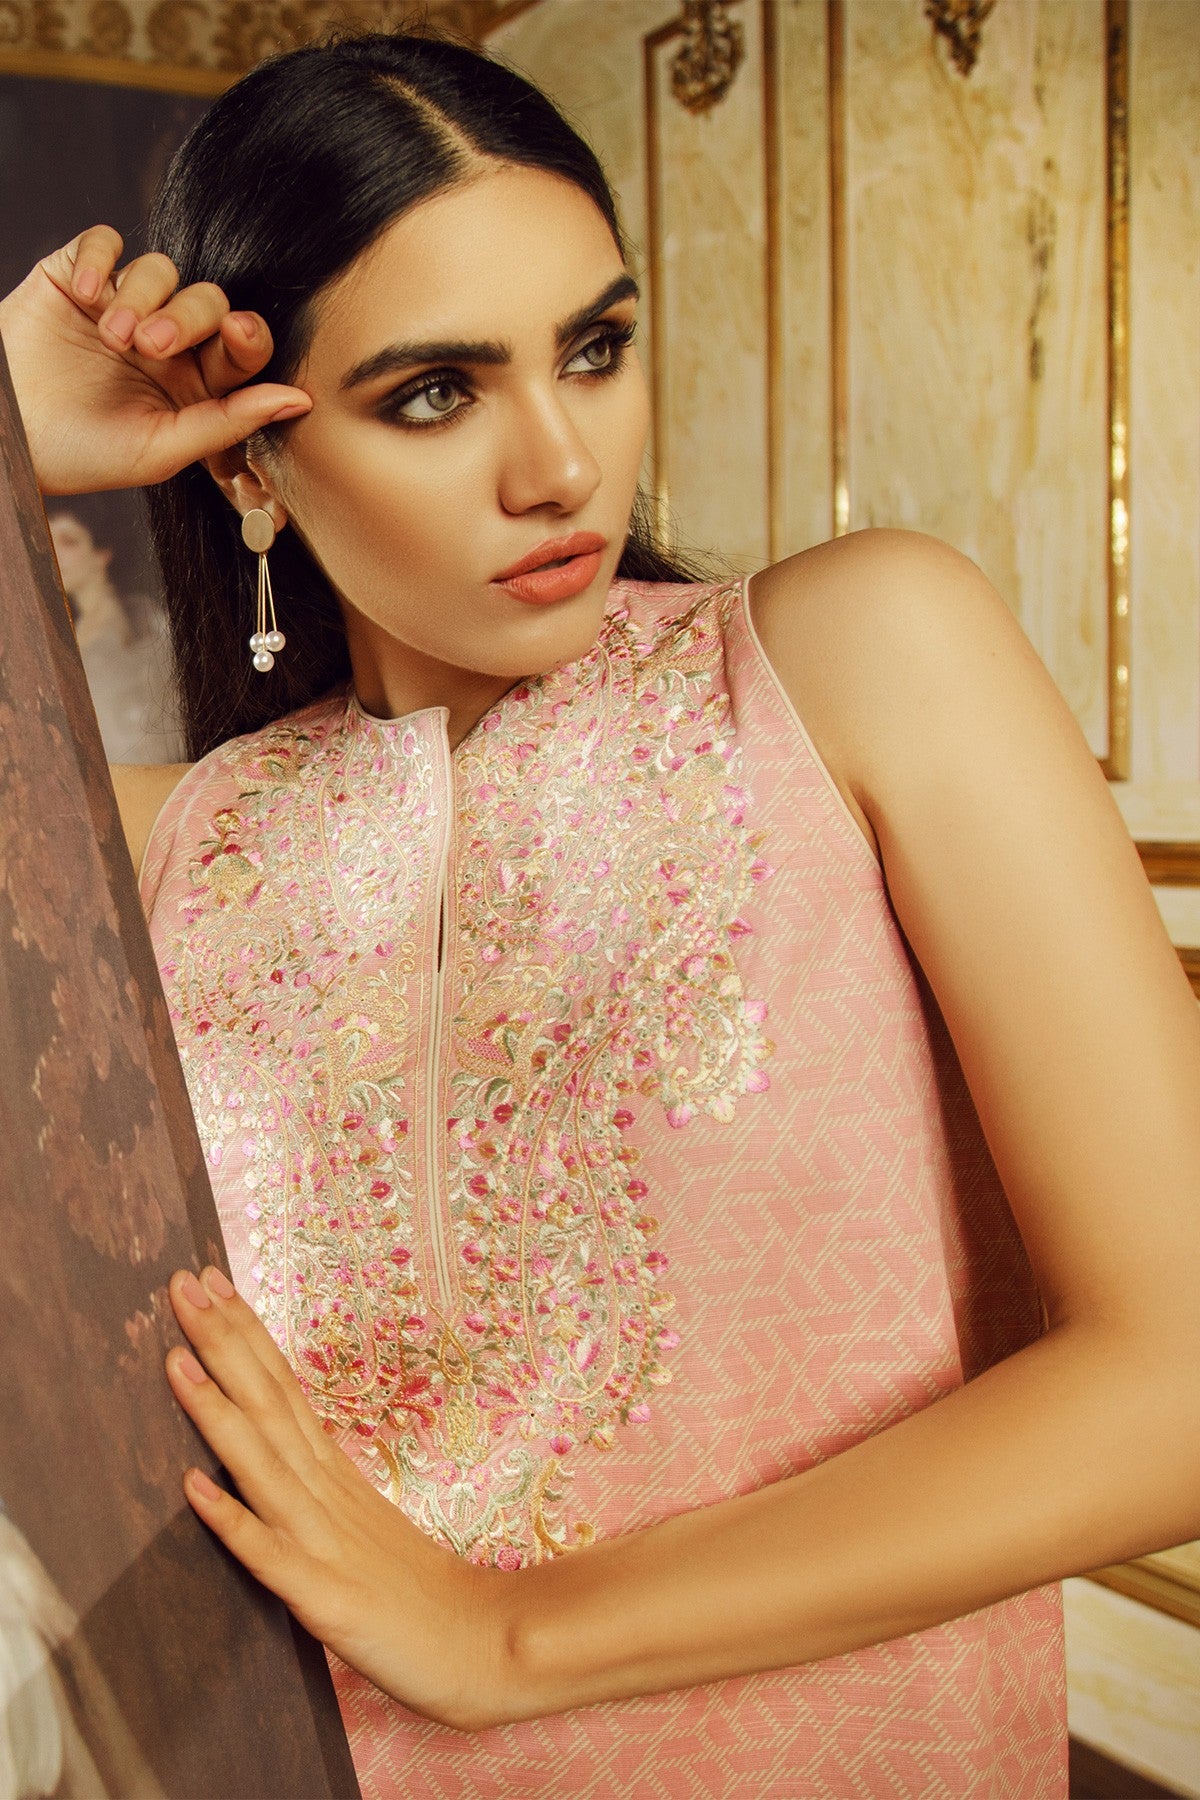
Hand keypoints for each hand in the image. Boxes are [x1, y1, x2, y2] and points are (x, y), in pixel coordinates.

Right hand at [0, 225, 311, 495]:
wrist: (8, 440)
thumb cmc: (84, 456)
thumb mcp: (162, 450)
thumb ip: (230, 422)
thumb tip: (299, 401)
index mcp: (195, 382)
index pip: (241, 345)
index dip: (248, 334)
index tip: (238, 335)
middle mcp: (165, 340)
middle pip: (206, 300)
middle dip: (188, 317)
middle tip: (152, 346)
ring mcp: (121, 305)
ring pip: (161, 269)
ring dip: (144, 297)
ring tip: (114, 336)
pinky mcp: (76, 277)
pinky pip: (104, 243)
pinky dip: (99, 260)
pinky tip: (85, 296)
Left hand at [165, 1266, 509, 1732]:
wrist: (481, 1645)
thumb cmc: (419, 1590)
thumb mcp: (364, 1519)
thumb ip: (321, 1480)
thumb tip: (279, 1437)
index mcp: (334, 1472)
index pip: (282, 1386)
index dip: (243, 1334)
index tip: (209, 1282)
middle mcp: (327, 1493)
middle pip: (269, 1404)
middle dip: (223, 1342)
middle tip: (184, 1283)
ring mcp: (325, 1542)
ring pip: (263, 1463)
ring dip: (217, 1410)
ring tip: (176, 1359)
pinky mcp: (323, 1598)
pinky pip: (268, 1556)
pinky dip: (232, 1520)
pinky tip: (193, 1489)